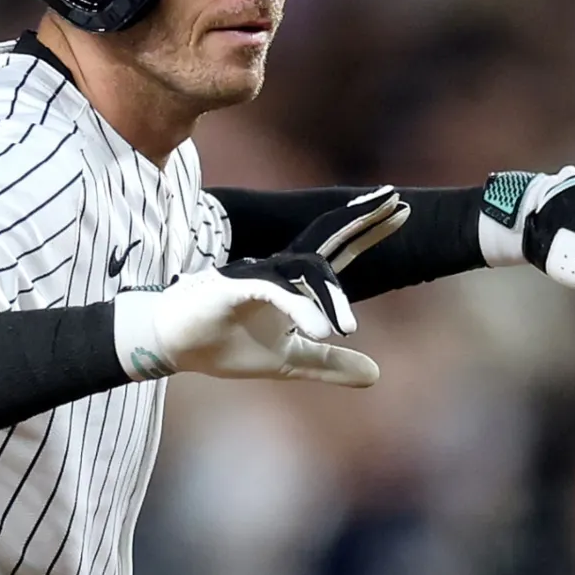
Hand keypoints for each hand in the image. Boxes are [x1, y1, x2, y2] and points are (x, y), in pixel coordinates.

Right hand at [115, 186, 409, 384]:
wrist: (174, 345)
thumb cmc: (226, 345)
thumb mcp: (289, 362)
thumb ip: (330, 365)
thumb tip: (376, 374)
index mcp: (292, 283)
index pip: (338, 250)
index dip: (368, 230)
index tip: (400, 208)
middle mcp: (278, 271)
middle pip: (327, 239)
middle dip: (362, 220)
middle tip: (399, 200)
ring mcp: (256, 276)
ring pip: (303, 273)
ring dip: (331, 296)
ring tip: (349, 329)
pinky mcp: (232, 288)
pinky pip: (273, 293)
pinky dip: (298, 308)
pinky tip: (321, 330)